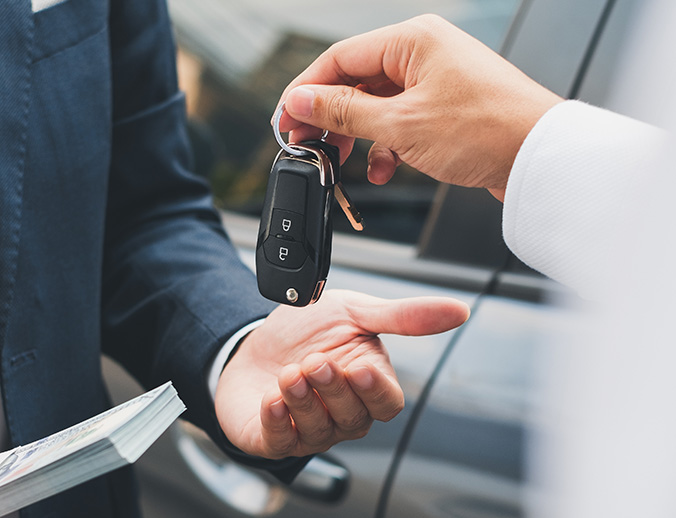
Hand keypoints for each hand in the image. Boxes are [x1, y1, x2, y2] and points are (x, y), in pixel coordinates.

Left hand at [215, 290, 468, 458]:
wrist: (252, 342)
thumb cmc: (307, 332)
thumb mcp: (354, 312)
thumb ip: (403, 316)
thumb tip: (460, 310)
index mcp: (367, 387)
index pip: (387, 403)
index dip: (375, 390)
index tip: (359, 368)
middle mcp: (342, 416)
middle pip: (353, 418)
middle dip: (333, 390)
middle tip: (315, 361)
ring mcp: (308, 431)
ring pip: (317, 431)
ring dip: (302, 402)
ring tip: (288, 373)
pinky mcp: (271, 439)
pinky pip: (279, 441)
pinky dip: (275, 422)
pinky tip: (271, 400)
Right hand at [276, 14, 562, 199]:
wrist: (540, 159)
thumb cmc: (486, 131)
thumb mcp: (400, 125)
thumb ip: (342, 113)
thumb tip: (300, 101)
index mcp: (412, 40)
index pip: (339, 59)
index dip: (305, 92)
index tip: (285, 122)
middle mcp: (423, 53)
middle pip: (356, 82)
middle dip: (330, 119)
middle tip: (308, 146)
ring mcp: (436, 80)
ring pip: (377, 106)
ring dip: (358, 138)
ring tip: (345, 163)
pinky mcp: (446, 108)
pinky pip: (400, 122)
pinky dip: (386, 147)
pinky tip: (384, 170)